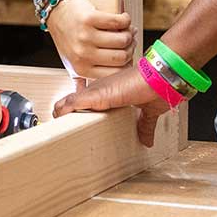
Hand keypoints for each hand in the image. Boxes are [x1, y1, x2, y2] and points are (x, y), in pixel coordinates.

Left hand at [45, 0, 135, 79]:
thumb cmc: (68, 36)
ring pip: (122, 39)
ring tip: (126, 29)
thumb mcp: (72, 61)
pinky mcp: (89, 18)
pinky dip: (125, 19)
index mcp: (81, 68)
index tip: (128, 54)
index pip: (116, 73)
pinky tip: (123, 18)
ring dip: (129, 32)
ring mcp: (85, 36)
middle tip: (129, 39)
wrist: (57, 11)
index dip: (127, 62)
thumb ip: (82, 79)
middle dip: (130, 47)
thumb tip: (93, 96)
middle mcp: (83, 54)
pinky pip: (118, 22)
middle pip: (122, 56)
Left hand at [52, 65, 170, 146]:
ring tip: (53, 124)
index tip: (69, 118)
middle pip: (75, 101)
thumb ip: (145, 125)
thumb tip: (147, 140)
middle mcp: (102, 89)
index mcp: (112, 93)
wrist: (163, 76)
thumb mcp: (149, 111)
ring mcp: (98, 91)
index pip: (88, 100)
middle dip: (66, 113)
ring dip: (62, 112)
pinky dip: (65, 109)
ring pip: (71, 101)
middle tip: (58, 124)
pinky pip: (74, 102)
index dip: (77, 108)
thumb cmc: (158, 87)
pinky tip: (57, 116)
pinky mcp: (98, 95)